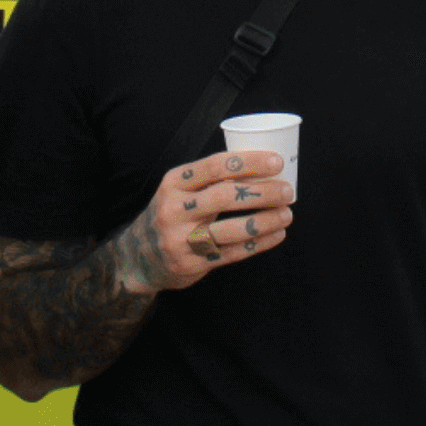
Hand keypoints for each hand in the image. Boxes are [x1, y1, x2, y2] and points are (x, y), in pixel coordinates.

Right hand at [136, 148, 294, 291]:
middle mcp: (175, 209)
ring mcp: (182, 239)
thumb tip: (259, 169)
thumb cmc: (171, 214)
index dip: (248, 162)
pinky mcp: (192, 264)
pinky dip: (259, 244)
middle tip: (287, 190)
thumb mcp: (178, 191)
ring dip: (265, 220)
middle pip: (225, 196)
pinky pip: (232, 253)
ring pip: (231, 228)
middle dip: (262, 192)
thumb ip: (208, 181)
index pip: (214, 166)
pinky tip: (277, 235)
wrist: (138, 256)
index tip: (276, 162)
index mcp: (174, 183)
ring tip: (287, 214)